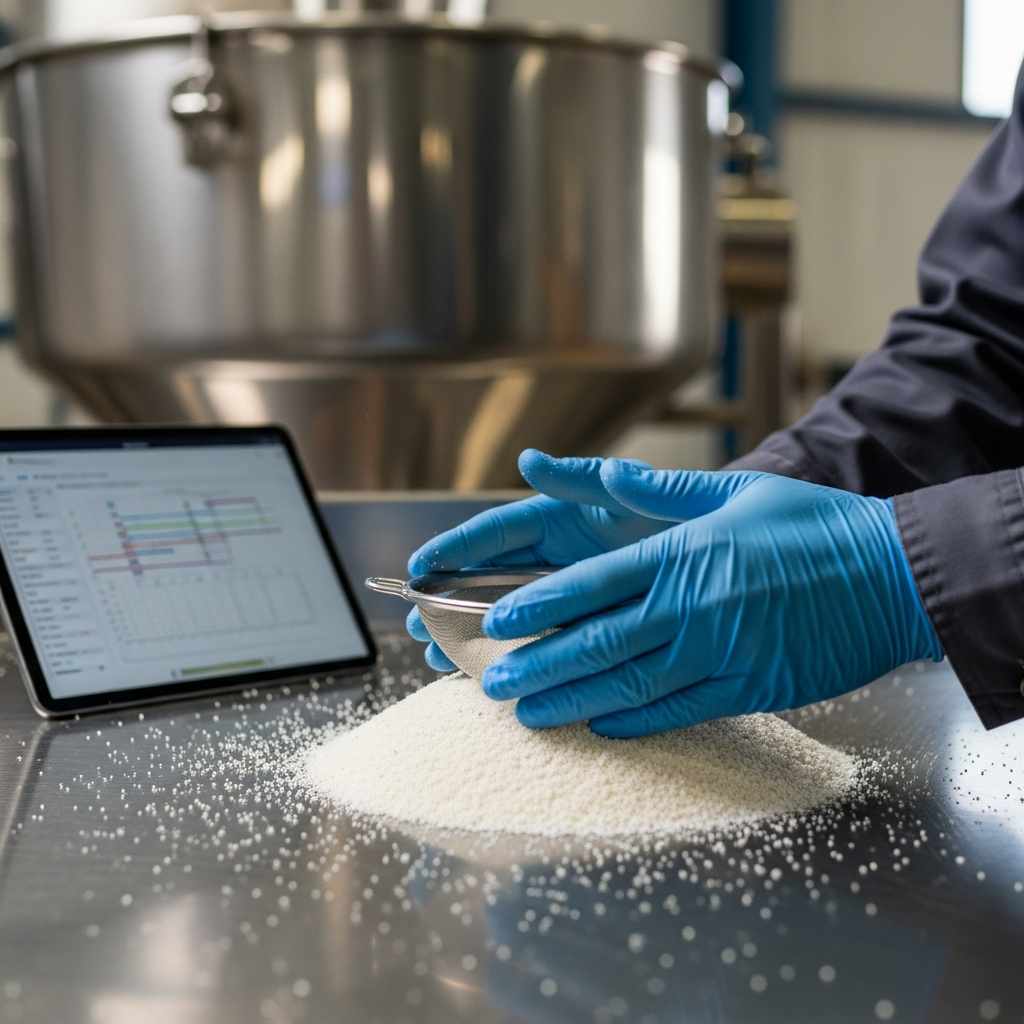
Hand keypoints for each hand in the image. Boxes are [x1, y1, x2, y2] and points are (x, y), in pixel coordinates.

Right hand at [405, 449, 671, 671]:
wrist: (745, 562)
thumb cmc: (696, 519)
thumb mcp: (646, 493)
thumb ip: (591, 481)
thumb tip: (531, 459)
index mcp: (567, 520)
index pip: (501, 531)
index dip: (457, 548)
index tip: (421, 564)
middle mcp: (563, 559)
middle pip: (494, 579)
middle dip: (452, 599)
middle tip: (418, 621)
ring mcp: (576, 598)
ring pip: (513, 617)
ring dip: (473, 636)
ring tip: (438, 660)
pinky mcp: (594, 631)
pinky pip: (548, 646)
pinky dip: (519, 661)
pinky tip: (490, 680)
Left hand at [480, 464, 942, 736]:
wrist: (894, 576)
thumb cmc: (813, 526)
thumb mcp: (735, 491)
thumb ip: (659, 488)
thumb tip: (602, 472)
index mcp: (680, 555)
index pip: (589, 584)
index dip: (537, 605)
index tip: (498, 621)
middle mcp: (688, 608)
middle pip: (595, 643)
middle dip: (537, 665)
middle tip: (494, 683)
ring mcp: (716, 654)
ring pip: (626, 686)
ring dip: (570, 700)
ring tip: (528, 714)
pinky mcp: (746, 688)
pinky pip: (677, 712)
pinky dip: (634, 722)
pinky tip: (601, 727)